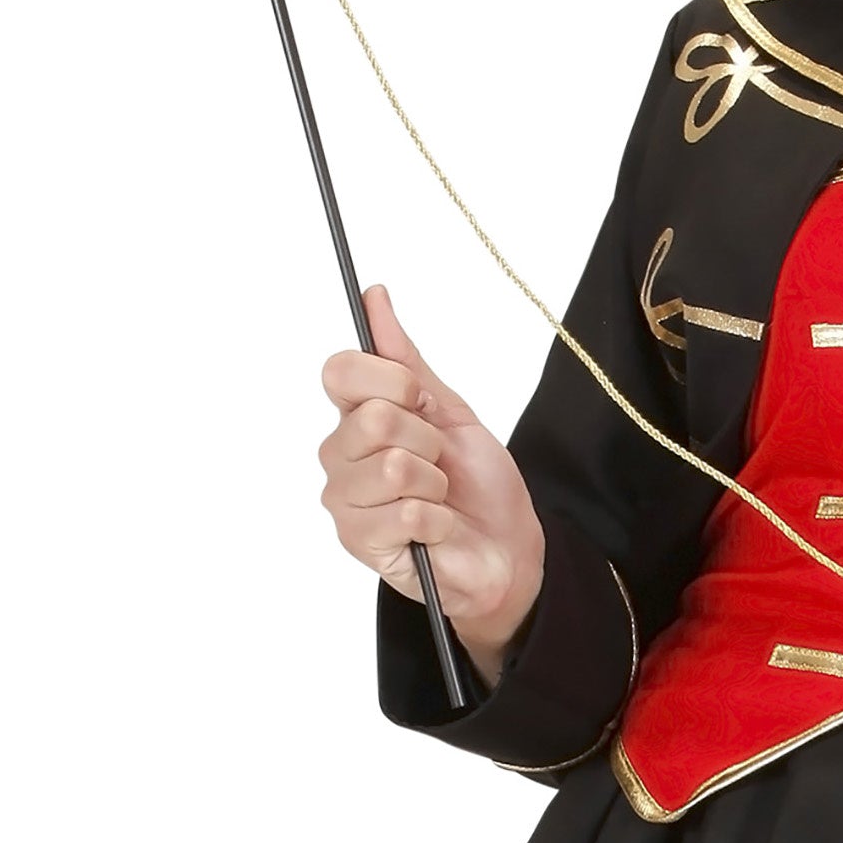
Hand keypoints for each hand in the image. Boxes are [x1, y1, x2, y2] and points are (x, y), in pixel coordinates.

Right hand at [319, 283, 545, 669]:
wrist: (502, 545)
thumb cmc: (476, 479)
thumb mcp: (450, 408)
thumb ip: (407, 359)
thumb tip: (375, 296)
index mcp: (356, 416)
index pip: (341, 370)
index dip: (390, 379)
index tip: (418, 397)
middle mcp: (339, 455)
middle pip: (373, 417)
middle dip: (427, 436)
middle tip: (438, 458)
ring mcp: (344, 500)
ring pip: (393, 465)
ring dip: (435, 481)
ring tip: (437, 495)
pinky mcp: (358, 543)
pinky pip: (405, 511)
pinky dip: (438, 517)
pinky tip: (436, 527)